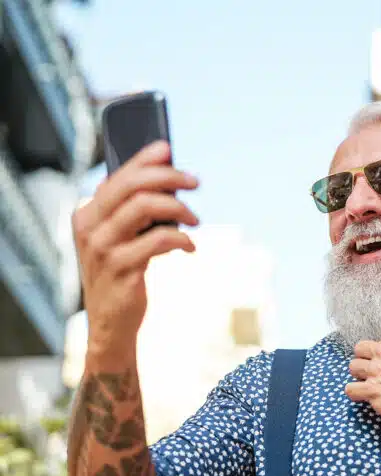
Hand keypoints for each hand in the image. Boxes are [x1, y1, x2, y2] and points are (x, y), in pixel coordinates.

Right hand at [72, 141, 198, 356]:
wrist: (111, 324)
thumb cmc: (122, 275)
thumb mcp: (120, 239)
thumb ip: (132, 211)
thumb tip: (166, 178)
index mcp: (87, 214)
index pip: (118, 175)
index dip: (145, 159)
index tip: (168, 149)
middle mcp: (89, 227)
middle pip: (132, 185)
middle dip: (168, 177)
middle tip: (195, 182)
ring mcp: (103, 248)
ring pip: (145, 207)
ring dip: (178, 208)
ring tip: (195, 220)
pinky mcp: (121, 269)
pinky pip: (159, 240)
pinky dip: (181, 239)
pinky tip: (189, 246)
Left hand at [345, 332, 380, 432]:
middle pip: (361, 348)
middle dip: (365, 358)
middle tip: (373, 369)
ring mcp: (376, 371)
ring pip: (353, 367)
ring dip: (359, 375)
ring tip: (368, 384)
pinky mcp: (371, 390)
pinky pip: (350, 389)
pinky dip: (355, 393)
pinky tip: (364, 397)